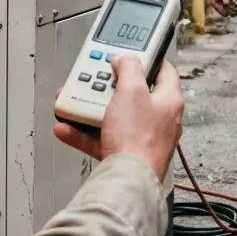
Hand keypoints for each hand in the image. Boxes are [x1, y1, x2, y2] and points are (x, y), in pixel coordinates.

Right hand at [53, 55, 183, 182]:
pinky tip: (67, 128)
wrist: (128, 180)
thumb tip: (126, 58)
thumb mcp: (131, 91)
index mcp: (169, 101)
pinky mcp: (126, 155)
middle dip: (109, 86)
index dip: (148, 59)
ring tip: (74, 102)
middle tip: (95, 80)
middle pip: (133, 95)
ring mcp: (142, 139)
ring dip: (91, 110)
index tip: (131, 55)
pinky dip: (84, 133)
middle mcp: (159, 120)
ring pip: (114, 117)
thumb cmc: (137, 140)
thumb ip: (129, 68)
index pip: (164, 72)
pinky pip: (102, 139)